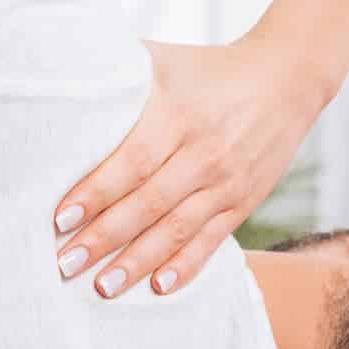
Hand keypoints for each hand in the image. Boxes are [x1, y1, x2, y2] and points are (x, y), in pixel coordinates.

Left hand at [54, 37, 324, 296]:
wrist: (287, 76)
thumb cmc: (209, 68)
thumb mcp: (164, 61)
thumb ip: (117, 73)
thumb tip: (61, 69)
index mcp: (178, 116)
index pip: (132, 162)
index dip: (96, 193)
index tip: (61, 218)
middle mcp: (204, 153)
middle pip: (148, 204)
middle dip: (104, 237)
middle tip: (65, 263)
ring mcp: (227, 181)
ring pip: (177, 230)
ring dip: (137, 262)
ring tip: (102, 287)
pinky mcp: (244, 201)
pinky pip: (212, 240)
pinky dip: (186, 266)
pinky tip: (158, 287)